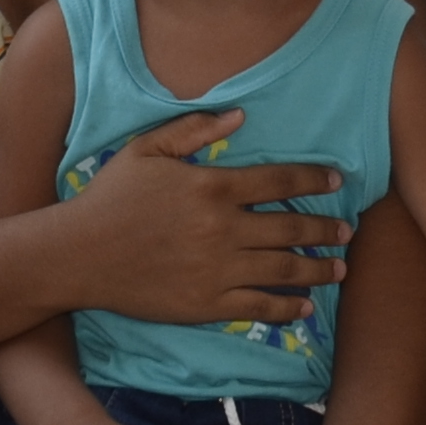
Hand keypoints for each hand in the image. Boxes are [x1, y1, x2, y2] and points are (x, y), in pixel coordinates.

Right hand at [65, 108, 354, 324]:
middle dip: (326, 229)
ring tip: (340, 269)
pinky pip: (258, 307)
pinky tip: (304, 308)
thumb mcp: (146, 150)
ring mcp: (218, 270)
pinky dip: (287, 308)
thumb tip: (240, 116)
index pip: (279, 179)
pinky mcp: (207, 305)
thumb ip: (194, 129)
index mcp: (212, 186)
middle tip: (347, 231)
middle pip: (291, 227)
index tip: (337, 183)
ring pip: (283, 269)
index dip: (314, 179)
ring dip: (318, 270)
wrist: (78, 256)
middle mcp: (223, 229)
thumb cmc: (110, 198)